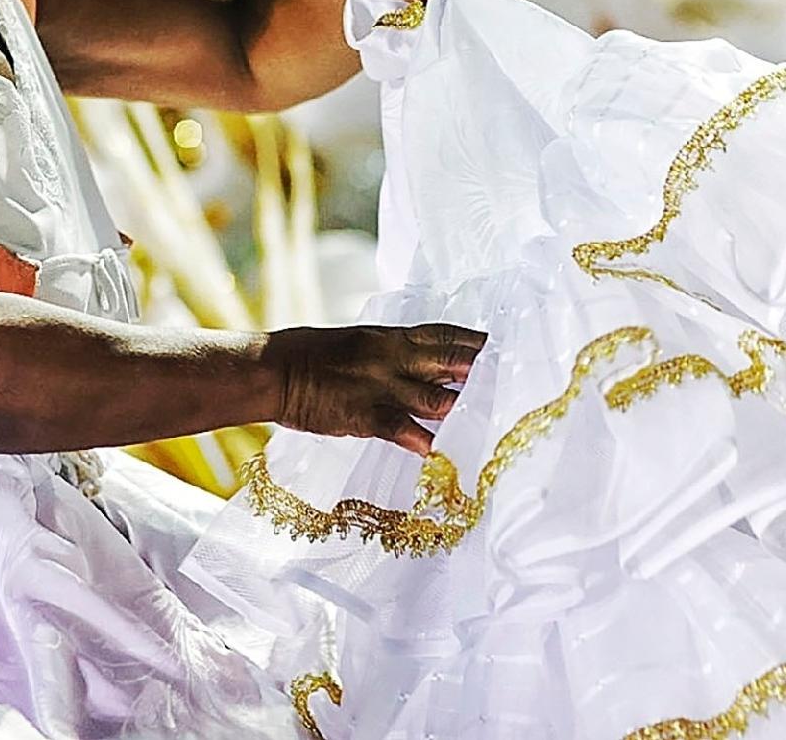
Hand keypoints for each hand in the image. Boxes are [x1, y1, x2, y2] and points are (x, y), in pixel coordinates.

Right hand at [268, 323, 485, 455]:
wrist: (272, 370)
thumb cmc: (310, 355)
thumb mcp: (356, 342)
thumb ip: (390, 352)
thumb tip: (421, 361)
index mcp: (388, 337)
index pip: (442, 335)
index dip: (474, 342)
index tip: (502, 347)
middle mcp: (391, 358)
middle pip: (448, 363)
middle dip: (481, 373)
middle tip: (513, 382)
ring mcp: (378, 386)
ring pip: (433, 397)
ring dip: (463, 409)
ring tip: (493, 419)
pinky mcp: (362, 415)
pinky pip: (399, 428)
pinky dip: (422, 439)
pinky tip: (442, 452)